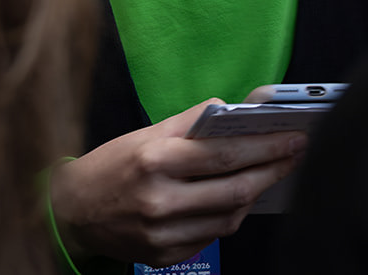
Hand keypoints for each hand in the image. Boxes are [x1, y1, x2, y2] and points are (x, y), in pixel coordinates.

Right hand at [49, 99, 308, 267]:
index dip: (265, 146)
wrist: (71, 212)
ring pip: (229, 217)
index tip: (292, 136)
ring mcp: (163, 233)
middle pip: (235, 189)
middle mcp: (160, 200)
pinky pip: (212, 236)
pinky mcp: (165, 255)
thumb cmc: (111, 166)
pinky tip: (238, 197)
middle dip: (272, 169)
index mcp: (154, 160)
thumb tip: (235, 111)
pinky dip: (230, 215)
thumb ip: (190, 124)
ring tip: (270, 172)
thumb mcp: (145, 134)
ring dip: (255, 193)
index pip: (223, 154)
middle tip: (295, 154)